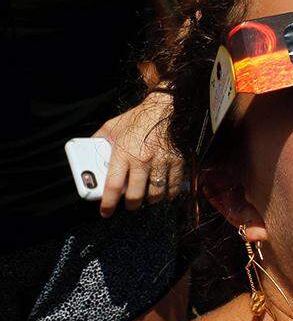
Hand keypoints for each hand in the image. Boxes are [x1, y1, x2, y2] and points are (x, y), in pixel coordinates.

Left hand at [94, 91, 181, 215]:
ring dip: (150, 200)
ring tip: (147, 198)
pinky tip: (164, 192)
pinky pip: (174, 186)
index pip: (113, 186)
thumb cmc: (137, 118)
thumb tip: (87, 153)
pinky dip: (169, 193)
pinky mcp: (177, 162)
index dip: (108, 203)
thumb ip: (98, 141)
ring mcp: (161, 162)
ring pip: (156, 194)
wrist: (164, 108)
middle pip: (136, 195)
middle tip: (129, 205)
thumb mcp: (111, 127)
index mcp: (123, 153)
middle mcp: (142, 160)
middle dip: (131, 205)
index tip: (105, 212)